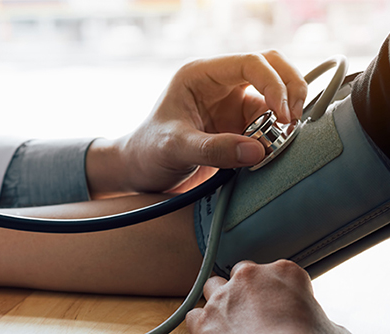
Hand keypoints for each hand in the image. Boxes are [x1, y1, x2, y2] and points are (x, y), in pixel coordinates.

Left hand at [86, 50, 307, 196]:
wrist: (140, 171)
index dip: (273, 83)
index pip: (250, 62)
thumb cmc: (148, 152)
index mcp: (201, 75)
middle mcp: (220, 84)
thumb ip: (213, 149)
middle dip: (290, 88)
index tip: (281, 115)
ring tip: (284, 139)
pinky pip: (270, 121)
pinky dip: (279, 132)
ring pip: (276, 94)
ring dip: (287, 112)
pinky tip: (274, 149)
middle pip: (272, 67)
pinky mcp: (239, 124)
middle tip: (293, 120)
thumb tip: (258, 150)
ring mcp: (232, 103)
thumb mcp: (175, 149)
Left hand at [186, 260, 357, 333]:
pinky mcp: (203, 320)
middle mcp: (249, 277)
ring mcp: (223, 297)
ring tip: (230, 322)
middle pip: (241, 274)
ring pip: (212, 288)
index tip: (282, 308)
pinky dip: (202, 325)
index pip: (277, 272)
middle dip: (246, 291)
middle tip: (255, 314)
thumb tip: (330, 331)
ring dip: (219, 302)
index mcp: (285, 273)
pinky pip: (194, 316)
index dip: (279, 292)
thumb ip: (327, 323)